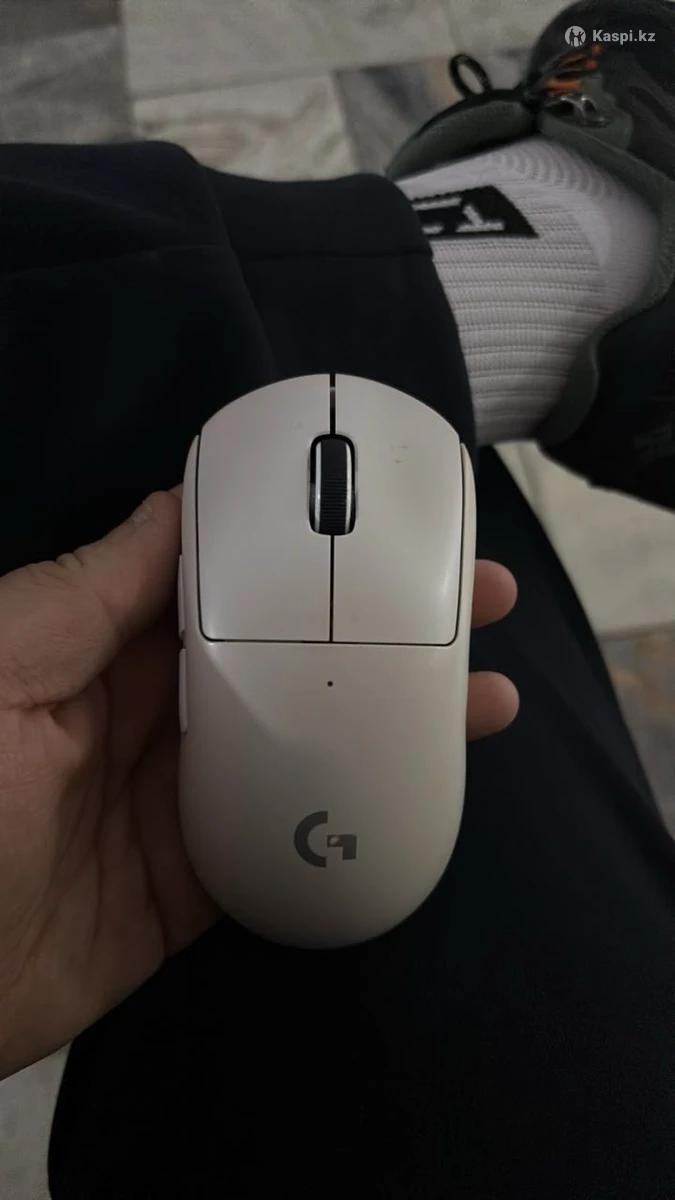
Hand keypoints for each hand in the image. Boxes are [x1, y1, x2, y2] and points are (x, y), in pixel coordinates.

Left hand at [0, 491, 517, 1079]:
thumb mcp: (2, 666)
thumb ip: (89, 591)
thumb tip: (173, 508)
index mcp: (103, 654)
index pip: (226, 590)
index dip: (305, 556)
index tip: (384, 530)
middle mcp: (152, 724)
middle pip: (286, 668)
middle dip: (378, 634)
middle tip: (475, 604)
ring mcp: (179, 808)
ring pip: (305, 755)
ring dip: (393, 727)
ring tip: (486, 698)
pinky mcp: (193, 890)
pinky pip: (287, 852)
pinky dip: (355, 830)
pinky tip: (420, 801)